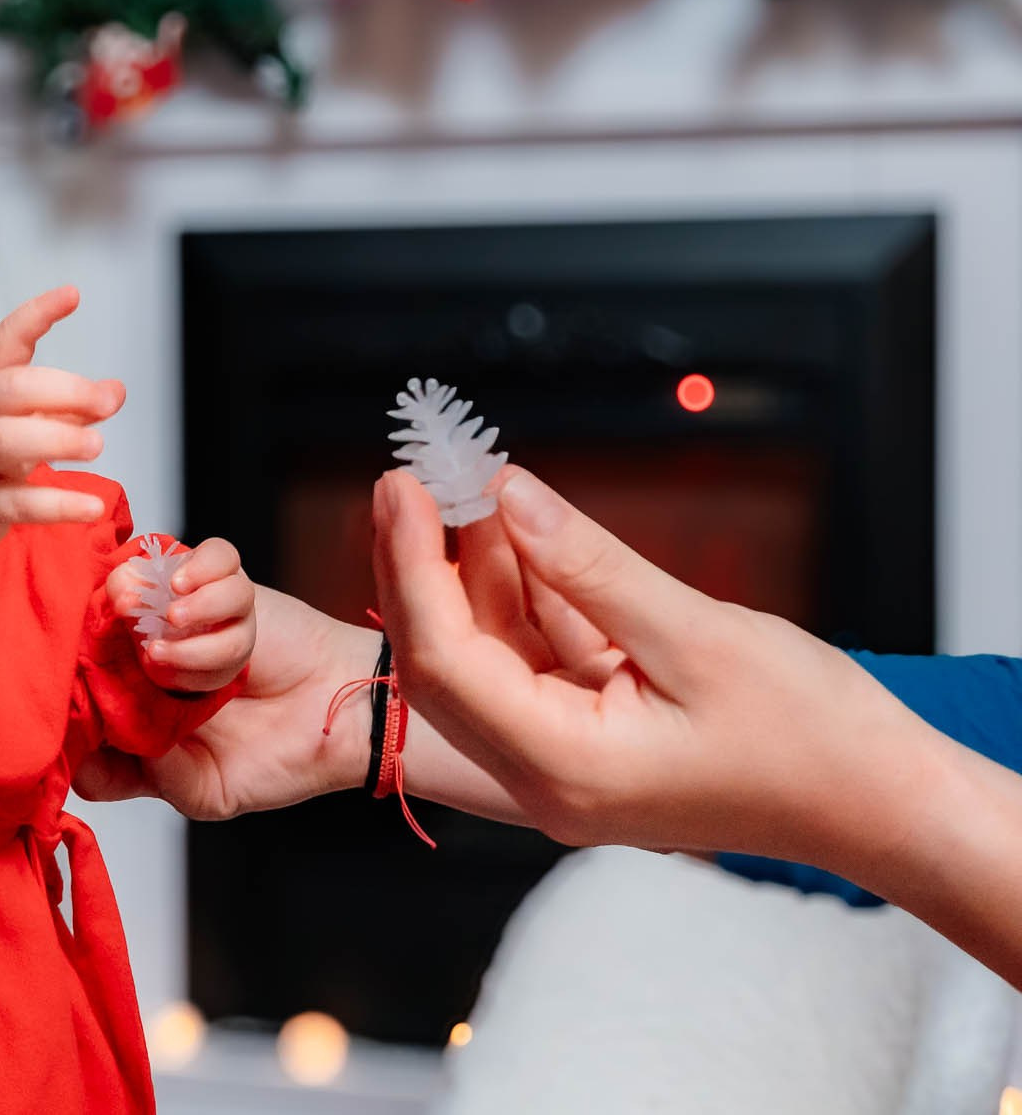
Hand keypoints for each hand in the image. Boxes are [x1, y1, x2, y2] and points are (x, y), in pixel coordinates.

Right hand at [0, 286, 123, 553]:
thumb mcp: (16, 415)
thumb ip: (67, 403)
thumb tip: (115, 391)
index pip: (5, 341)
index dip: (36, 316)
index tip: (72, 294)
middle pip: (9, 390)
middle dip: (61, 390)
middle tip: (104, 402)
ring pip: (5, 441)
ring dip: (55, 439)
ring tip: (95, 446)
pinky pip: (18, 503)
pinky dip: (58, 505)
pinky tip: (91, 508)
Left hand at [75, 585, 378, 817]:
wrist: (346, 728)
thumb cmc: (278, 761)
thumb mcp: (202, 792)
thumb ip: (142, 778)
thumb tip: (81, 763)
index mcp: (143, 696)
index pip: (92, 664)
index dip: (82, 656)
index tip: (84, 662)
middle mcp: (162, 650)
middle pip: (116, 605)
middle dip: (117, 607)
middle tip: (124, 615)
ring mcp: (198, 615)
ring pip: (162, 582)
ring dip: (175, 609)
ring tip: (180, 631)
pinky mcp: (236, 588)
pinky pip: (211, 558)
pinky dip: (202, 569)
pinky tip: (193, 589)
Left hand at [106, 536, 255, 693]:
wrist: (161, 634)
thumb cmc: (154, 597)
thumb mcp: (133, 582)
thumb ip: (124, 584)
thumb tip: (127, 600)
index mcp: (216, 566)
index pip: (222, 556)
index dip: (203, 568)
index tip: (175, 583)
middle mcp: (235, 598)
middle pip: (239, 595)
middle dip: (204, 606)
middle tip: (171, 616)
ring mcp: (237, 634)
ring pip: (234, 645)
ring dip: (192, 651)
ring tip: (155, 650)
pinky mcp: (228, 668)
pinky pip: (214, 676)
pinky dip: (183, 675)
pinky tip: (160, 667)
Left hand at [373, 466, 915, 862]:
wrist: (877, 799)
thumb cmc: (810, 734)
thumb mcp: (699, 634)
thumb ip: (592, 567)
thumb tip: (509, 494)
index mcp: (564, 768)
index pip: (445, 662)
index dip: (412, 568)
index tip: (400, 488)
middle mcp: (547, 777)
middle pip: (445, 665)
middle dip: (420, 568)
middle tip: (407, 480)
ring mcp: (564, 763)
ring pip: (485, 658)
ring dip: (471, 574)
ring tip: (462, 487)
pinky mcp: (587, 739)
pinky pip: (532, 661)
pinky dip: (521, 597)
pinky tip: (513, 532)